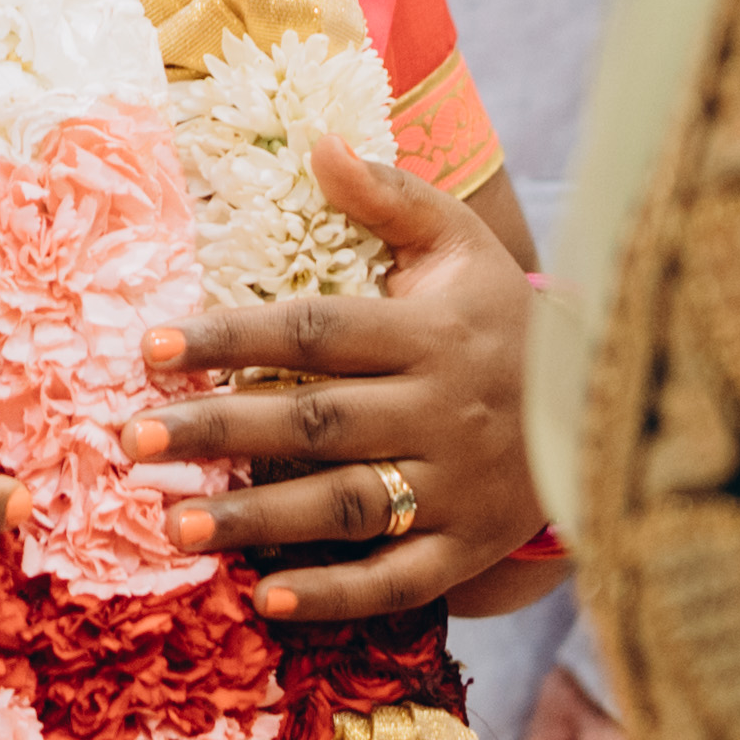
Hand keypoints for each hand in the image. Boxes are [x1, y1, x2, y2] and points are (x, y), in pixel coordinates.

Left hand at [131, 141, 543, 619]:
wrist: (607, 402)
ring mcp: (457, 486)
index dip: (231, 338)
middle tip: (132, 442)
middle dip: (218, 433)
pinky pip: (398, 580)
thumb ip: (388, 197)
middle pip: (315, 421)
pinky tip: (264, 598)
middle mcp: (442, 410)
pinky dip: (334, 595)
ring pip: (345, 506)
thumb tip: (316, 141)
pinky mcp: (468, 547)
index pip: (315, 331)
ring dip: (256, 520)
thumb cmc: (502, 316)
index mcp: (430, 333)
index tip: (151, 349)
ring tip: (173, 525)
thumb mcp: (460, 244)